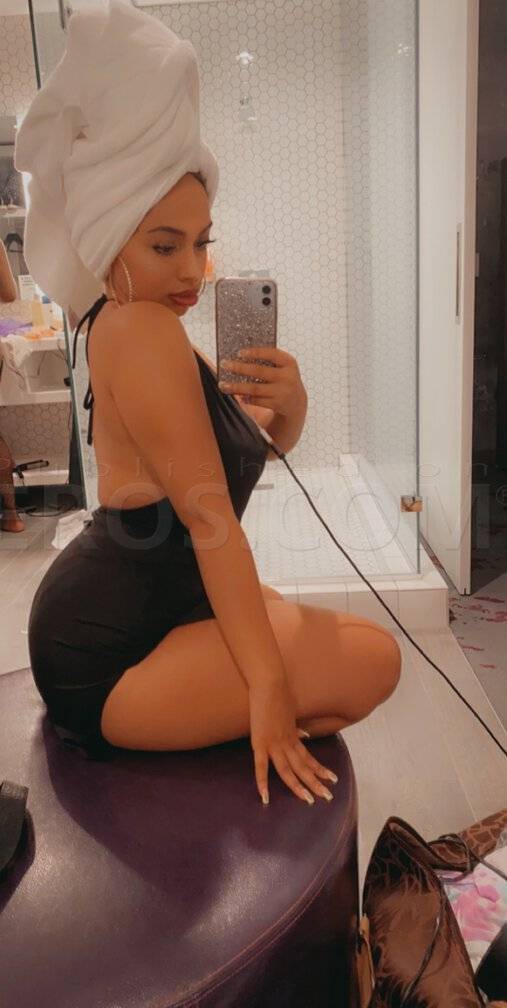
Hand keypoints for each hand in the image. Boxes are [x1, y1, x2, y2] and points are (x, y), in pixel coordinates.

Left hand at [219, 346, 305, 416]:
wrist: (296, 402)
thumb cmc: (282, 378)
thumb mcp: (282, 367)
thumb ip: (267, 360)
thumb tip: (240, 356)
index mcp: (289, 362)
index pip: (271, 354)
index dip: (255, 352)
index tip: (239, 352)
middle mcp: (288, 377)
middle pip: (259, 371)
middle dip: (239, 367)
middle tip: (224, 364)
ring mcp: (282, 392)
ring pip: (255, 388)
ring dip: (237, 387)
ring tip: (223, 385)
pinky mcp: (277, 404)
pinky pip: (257, 400)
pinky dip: (246, 398)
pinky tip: (238, 395)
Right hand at [248, 676, 338, 804]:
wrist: (269, 683)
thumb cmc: (278, 695)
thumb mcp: (290, 713)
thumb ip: (296, 727)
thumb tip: (305, 735)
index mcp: (293, 736)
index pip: (309, 758)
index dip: (320, 770)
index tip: (332, 779)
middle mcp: (286, 742)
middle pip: (303, 767)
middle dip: (316, 783)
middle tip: (328, 797)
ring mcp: (274, 743)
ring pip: (288, 770)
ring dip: (298, 786)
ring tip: (309, 800)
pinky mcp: (260, 742)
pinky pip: (261, 766)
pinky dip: (263, 782)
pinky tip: (265, 797)